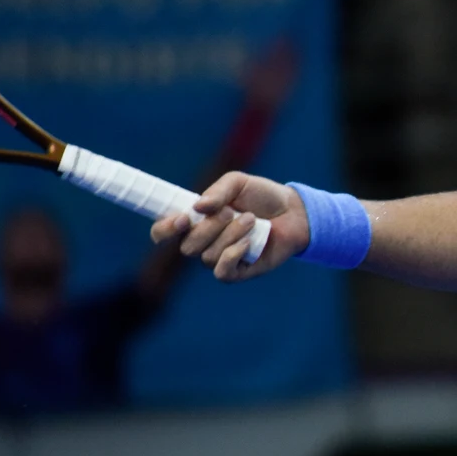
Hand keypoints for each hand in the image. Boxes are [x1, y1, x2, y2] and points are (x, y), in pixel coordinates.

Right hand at [151, 173, 310, 281]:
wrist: (293, 211)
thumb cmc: (262, 196)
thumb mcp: (238, 183)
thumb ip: (217, 192)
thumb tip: (198, 208)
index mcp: (195, 221)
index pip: (163, 233)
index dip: (165, 230)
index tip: (183, 218)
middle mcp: (203, 242)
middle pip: (187, 246)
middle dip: (209, 228)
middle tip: (231, 212)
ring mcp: (219, 258)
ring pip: (207, 256)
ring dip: (230, 235)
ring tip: (250, 219)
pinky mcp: (238, 271)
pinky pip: (222, 272)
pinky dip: (233, 255)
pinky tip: (247, 243)